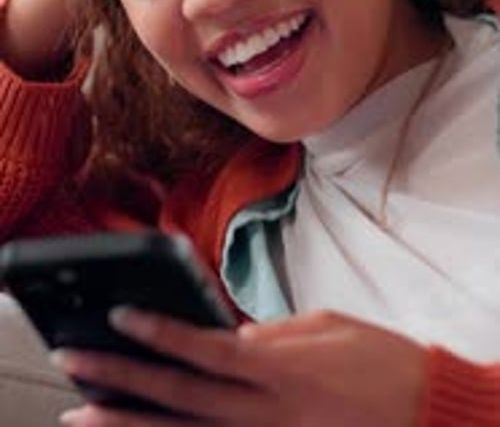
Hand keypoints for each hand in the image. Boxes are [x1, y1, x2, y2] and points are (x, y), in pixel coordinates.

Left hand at [53, 308, 425, 426]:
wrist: (427, 415)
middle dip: (122, 378)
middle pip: (180, 398)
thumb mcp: (327, 326)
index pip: (207, 350)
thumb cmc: (379, 362)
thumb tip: (227, 338)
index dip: (161, 333)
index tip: (119, 315)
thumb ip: (271, 335)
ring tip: (82, 415)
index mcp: (281, 371)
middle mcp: (266, 414)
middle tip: (73, 361)